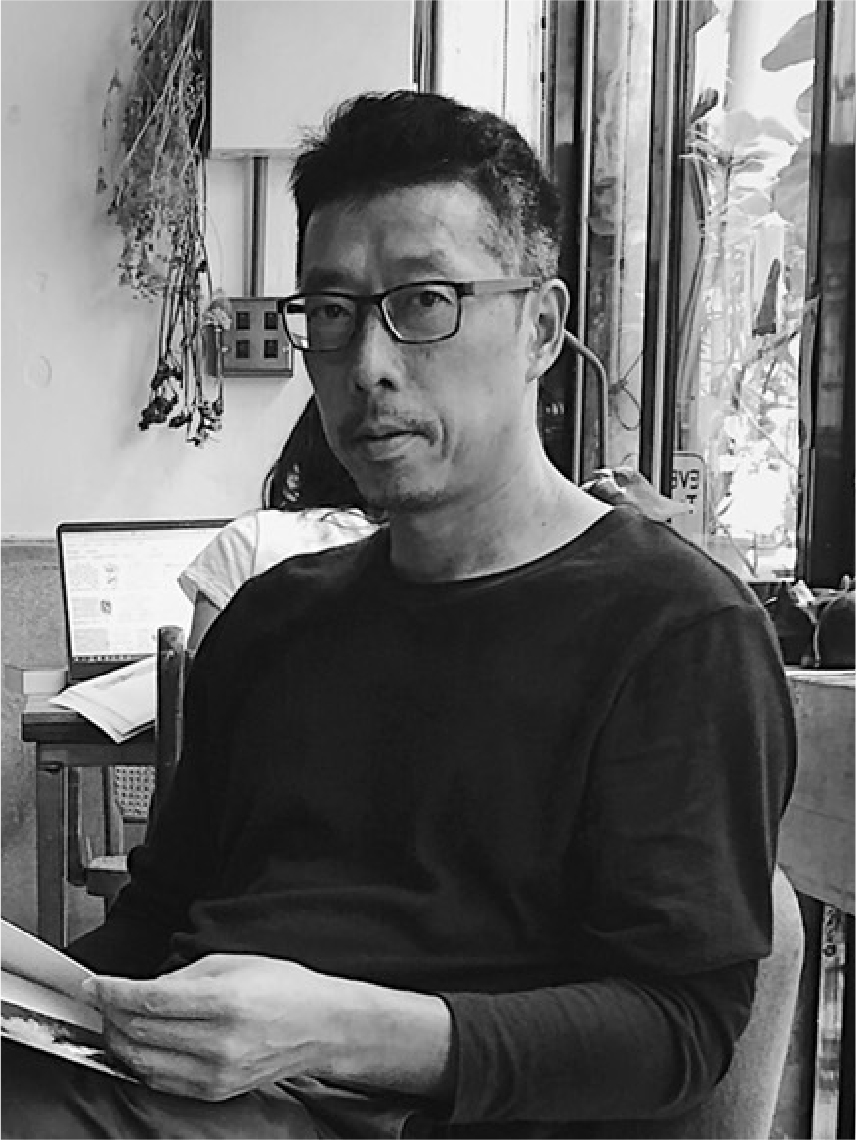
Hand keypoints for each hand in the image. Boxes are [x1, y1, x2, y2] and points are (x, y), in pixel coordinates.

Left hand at [86, 954, 350, 1099]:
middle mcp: (218, 1042)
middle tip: (104, 999)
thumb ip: (182, 976)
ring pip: (142, 1062)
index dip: (112, 991)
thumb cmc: (282, 987)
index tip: (93, 984)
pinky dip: (141, 1062)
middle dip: (111, 1015)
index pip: (148, 999)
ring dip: (121, 1040)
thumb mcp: (233, 962)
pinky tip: (141, 1044)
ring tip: (119, 1020)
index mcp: (223, 1001)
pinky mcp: (214, 1092)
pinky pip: (160, 1081)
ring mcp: (215, 1073)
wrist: (320, 1026)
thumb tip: (141, 989)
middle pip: (139, 1033)